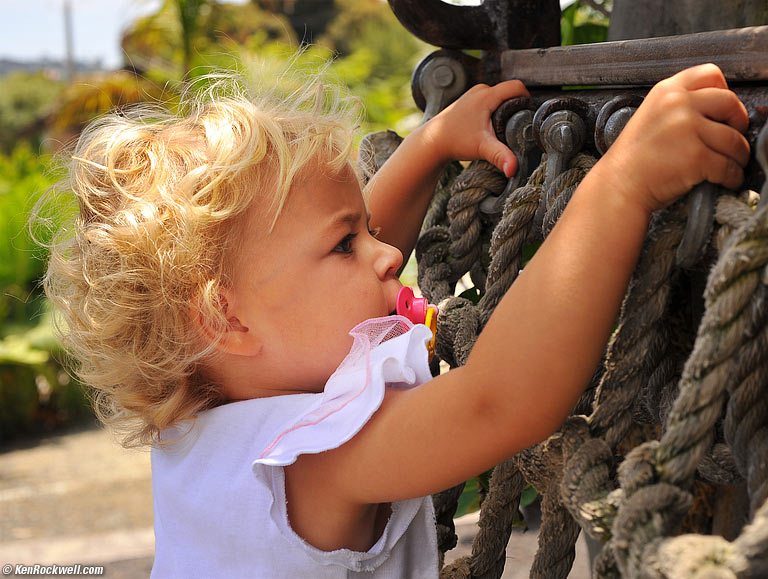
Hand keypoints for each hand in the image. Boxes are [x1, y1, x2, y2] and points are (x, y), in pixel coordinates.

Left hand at [422, 80, 529, 177]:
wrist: (431, 142)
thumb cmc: (454, 142)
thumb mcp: (482, 148)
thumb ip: (500, 156)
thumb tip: (513, 169)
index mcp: (486, 95)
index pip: (516, 87)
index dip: (527, 97)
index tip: (530, 112)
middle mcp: (479, 90)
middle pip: (508, 92)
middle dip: (516, 106)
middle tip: (519, 124)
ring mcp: (472, 95)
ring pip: (498, 96)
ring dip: (505, 108)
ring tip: (507, 126)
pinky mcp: (467, 102)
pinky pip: (488, 100)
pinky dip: (494, 110)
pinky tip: (493, 124)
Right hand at [597, 63, 749, 213]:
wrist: (618, 186)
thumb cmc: (633, 160)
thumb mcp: (650, 117)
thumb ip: (679, 107)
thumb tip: (716, 114)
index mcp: (665, 92)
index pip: (710, 74)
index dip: (725, 92)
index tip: (724, 110)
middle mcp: (677, 105)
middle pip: (730, 103)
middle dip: (738, 123)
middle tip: (733, 137)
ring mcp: (688, 129)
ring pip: (734, 139)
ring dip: (738, 155)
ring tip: (731, 164)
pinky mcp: (696, 156)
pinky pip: (728, 165)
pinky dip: (732, 176)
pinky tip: (725, 179)